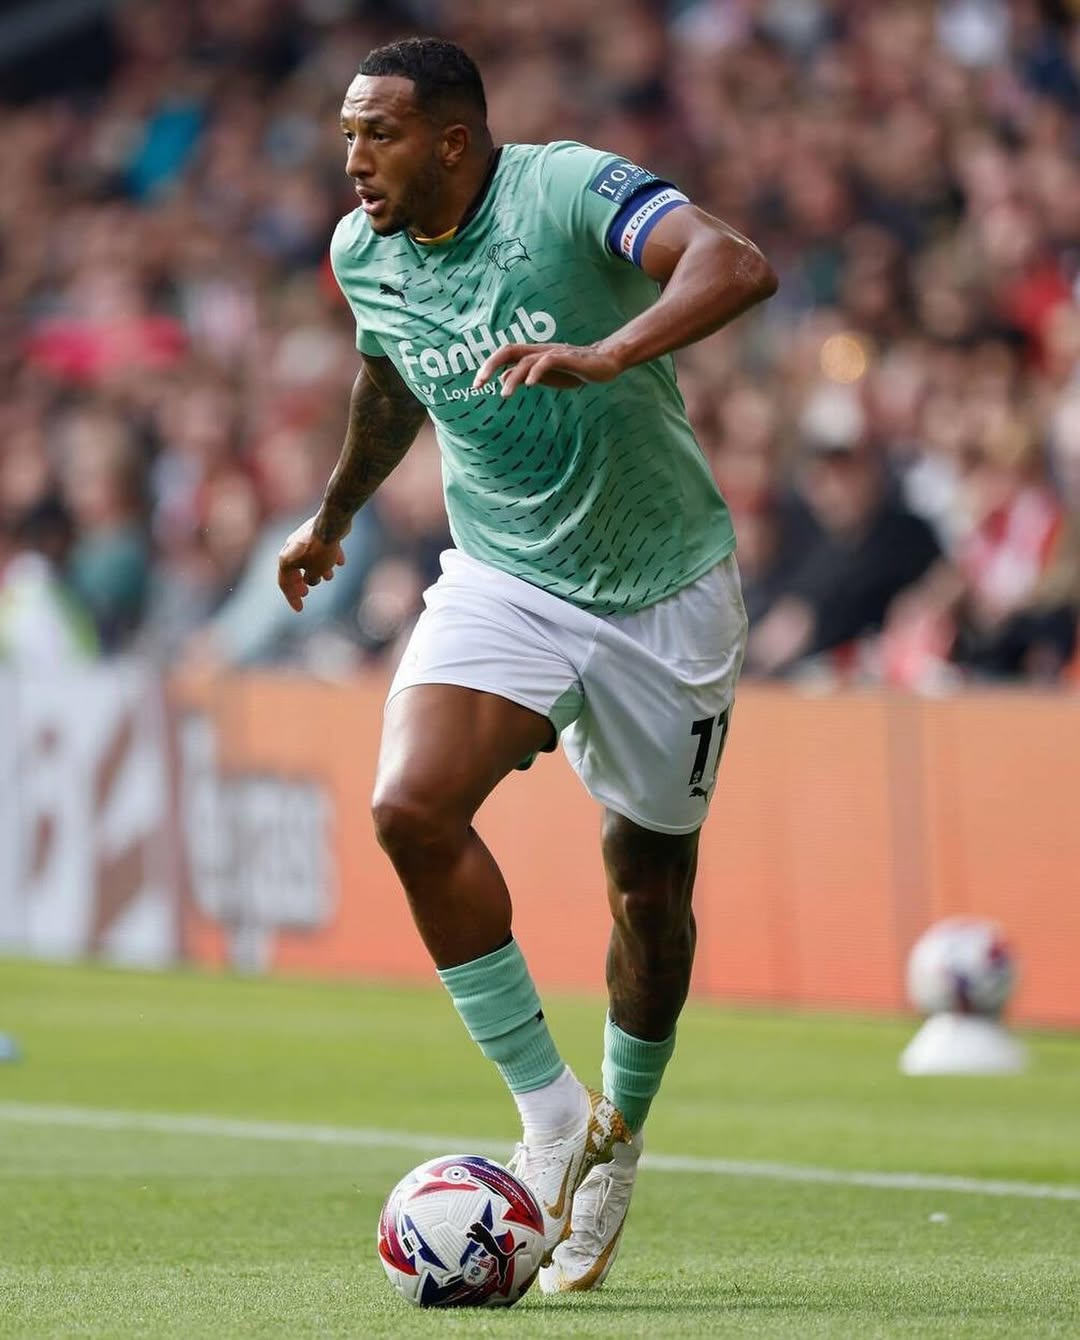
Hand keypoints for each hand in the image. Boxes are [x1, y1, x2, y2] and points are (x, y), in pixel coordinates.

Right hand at [277, 517, 348, 611]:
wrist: (332, 523)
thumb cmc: (321, 550)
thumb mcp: (315, 571)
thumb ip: (311, 580)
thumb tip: (312, 580)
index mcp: (286, 559)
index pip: (284, 583)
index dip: (291, 598)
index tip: (300, 609)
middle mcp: (291, 548)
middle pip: (294, 570)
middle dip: (301, 582)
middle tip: (306, 593)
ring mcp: (303, 539)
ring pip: (308, 559)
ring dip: (317, 569)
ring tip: (329, 577)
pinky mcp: (317, 532)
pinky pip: (320, 548)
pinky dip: (328, 557)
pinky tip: (340, 562)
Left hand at [472, 342, 623, 397]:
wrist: (604, 362)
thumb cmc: (573, 369)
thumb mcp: (544, 376)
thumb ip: (523, 376)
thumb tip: (501, 380)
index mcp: (532, 355)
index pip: (504, 355)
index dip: (488, 367)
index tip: (476, 385)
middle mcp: (539, 350)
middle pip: (508, 351)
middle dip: (490, 365)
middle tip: (478, 384)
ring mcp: (553, 352)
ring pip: (526, 360)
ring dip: (513, 378)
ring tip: (505, 396)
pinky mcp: (567, 358)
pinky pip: (547, 361)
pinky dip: (536, 372)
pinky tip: (530, 384)